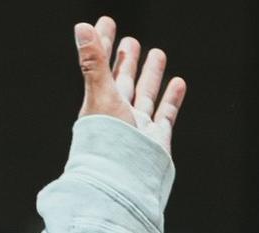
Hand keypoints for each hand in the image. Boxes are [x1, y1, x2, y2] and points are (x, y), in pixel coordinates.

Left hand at [75, 16, 186, 152]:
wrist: (124, 183)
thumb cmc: (108, 141)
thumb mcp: (100, 95)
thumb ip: (93, 61)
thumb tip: (81, 26)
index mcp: (100, 103)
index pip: (101, 66)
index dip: (103, 44)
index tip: (105, 23)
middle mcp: (119, 113)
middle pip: (123, 80)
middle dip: (127, 60)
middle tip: (130, 40)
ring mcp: (138, 126)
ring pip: (145, 94)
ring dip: (151, 74)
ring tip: (157, 53)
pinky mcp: (156, 138)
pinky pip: (165, 113)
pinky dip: (172, 98)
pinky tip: (178, 83)